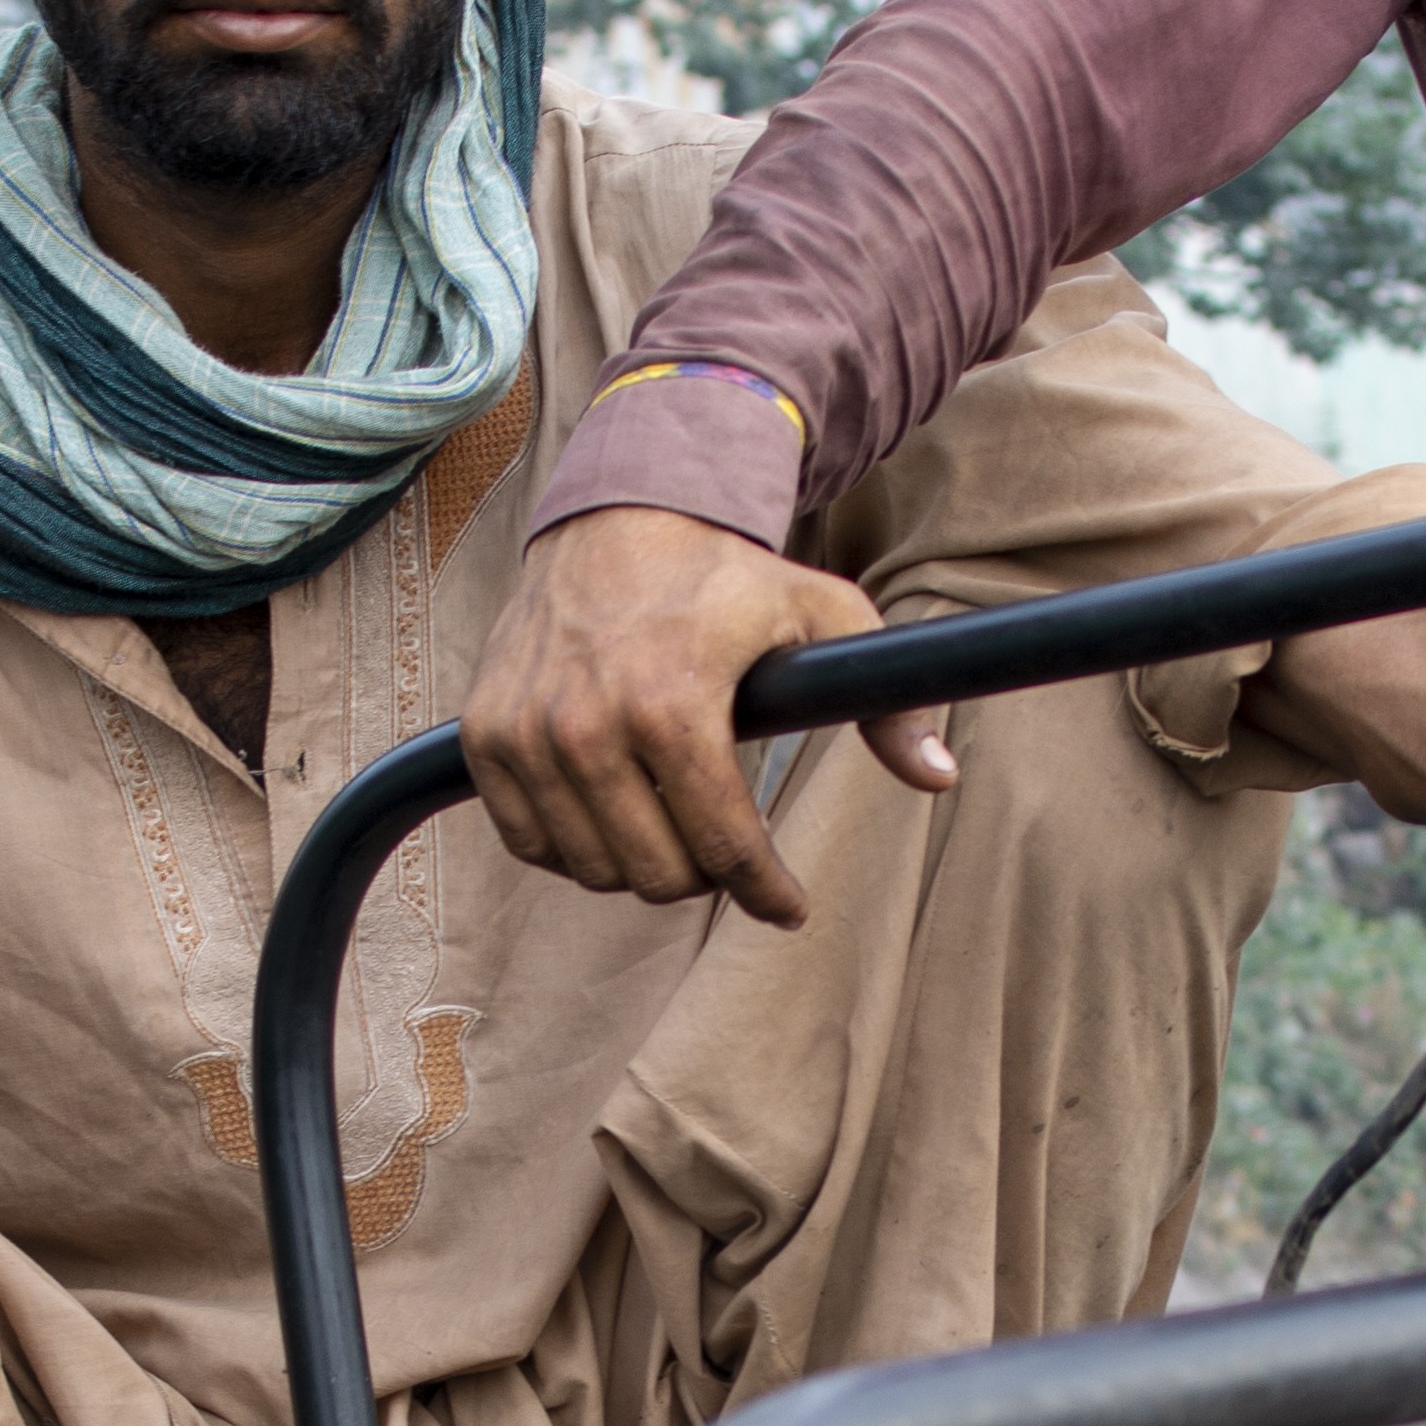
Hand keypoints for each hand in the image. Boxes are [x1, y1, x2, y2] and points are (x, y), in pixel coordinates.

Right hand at [459, 503, 957, 928]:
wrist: (615, 519)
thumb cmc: (725, 577)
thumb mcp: (823, 615)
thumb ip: (885, 702)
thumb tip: (941, 776)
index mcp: (673, 704)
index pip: (725, 849)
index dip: (768, 893)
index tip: (790, 906)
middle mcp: (587, 725)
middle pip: (657, 876)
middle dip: (705, 878)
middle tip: (726, 850)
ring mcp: (527, 734)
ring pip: (593, 871)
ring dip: (640, 866)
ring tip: (673, 828)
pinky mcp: (485, 737)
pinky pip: (529, 845)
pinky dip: (572, 850)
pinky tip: (612, 818)